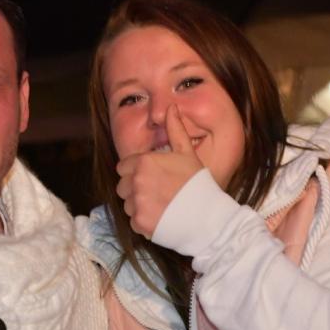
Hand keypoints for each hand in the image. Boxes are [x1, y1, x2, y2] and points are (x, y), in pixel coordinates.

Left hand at [116, 105, 202, 237]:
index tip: (150, 178)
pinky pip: (133, 220)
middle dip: (134, 189)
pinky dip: (143, 221)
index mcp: (143, 162)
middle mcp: (135, 181)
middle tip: (156, 193)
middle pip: (122, 186)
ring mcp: (136, 202)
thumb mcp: (186, 152)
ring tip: (159, 206)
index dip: (134, 172)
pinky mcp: (138, 221)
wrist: (207, 215)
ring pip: (126, 204)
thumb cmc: (198, 183)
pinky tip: (160, 217)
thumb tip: (171, 107)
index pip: (122, 167)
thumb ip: (175, 129)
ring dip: (138, 206)